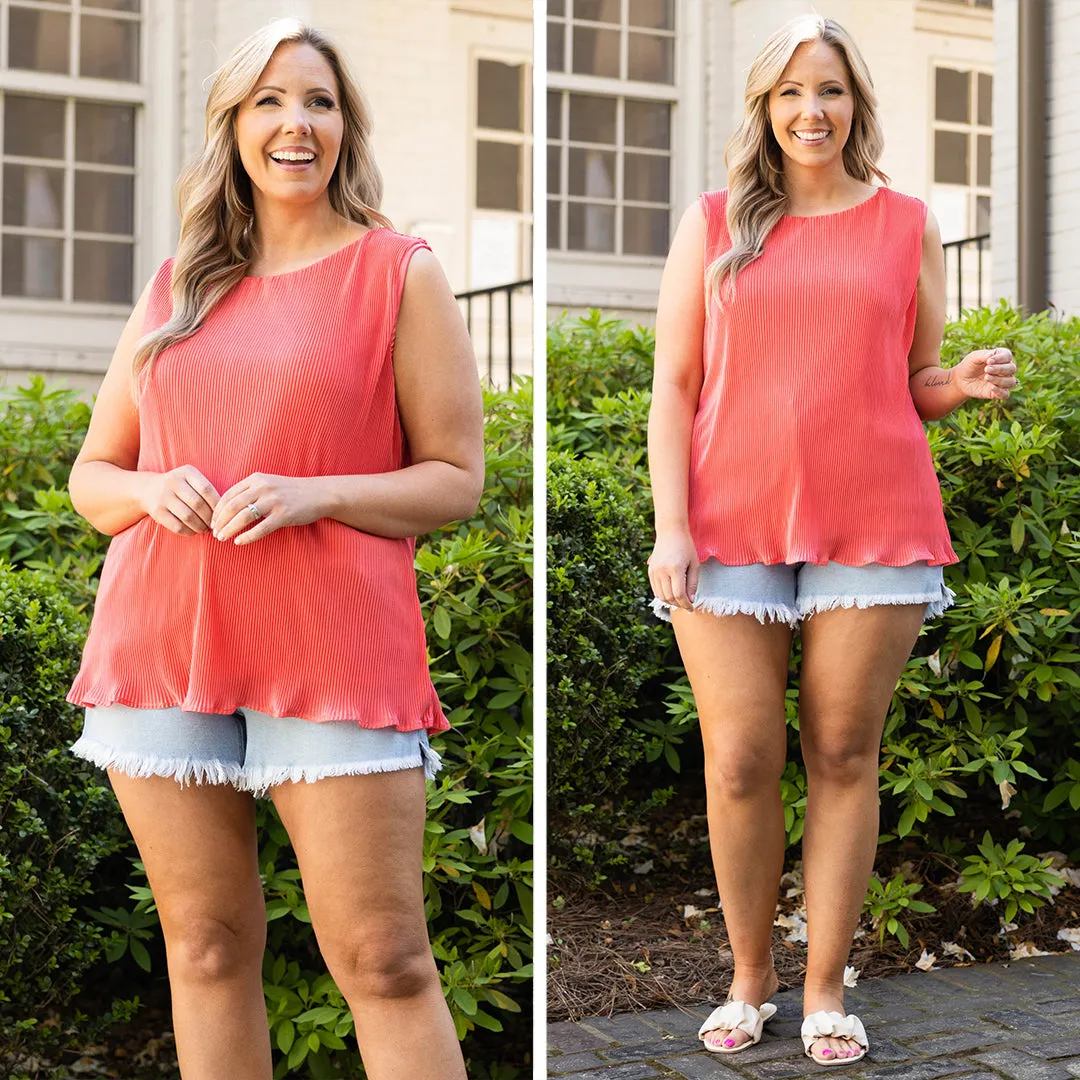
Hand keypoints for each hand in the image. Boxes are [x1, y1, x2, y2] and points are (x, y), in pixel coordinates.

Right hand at [141, 466, 219, 535]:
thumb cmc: (181, 488)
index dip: (217, 505)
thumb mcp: (192, 480)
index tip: (222, 514)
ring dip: (200, 526)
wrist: (148, 489)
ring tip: (205, 529)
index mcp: (186, 472)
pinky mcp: (157, 512)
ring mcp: (163, 496)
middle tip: (214, 525)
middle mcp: (173, 482)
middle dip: (209, 518)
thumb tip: (224, 512)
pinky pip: (177, 526)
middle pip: (198, 504)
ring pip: (188, 516)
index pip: (207, 489)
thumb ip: (207, 491)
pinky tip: (193, 531)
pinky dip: (189, 531)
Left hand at [211, 473, 325, 544]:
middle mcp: (263, 488)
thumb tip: (227, 508)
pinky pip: (260, 528)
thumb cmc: (291, 492)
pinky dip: (247, 537)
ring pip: (243, 517)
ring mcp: (274, 501)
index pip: (228, 495)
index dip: (216, 511)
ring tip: (222, 538)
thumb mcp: (269, 484)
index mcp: (256, 479)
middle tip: (214, 534)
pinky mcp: (284, 515)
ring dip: (229, 529)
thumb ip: (250, 491)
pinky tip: (239, 542)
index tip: (212, 523)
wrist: (319, 493)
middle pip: (232, 506)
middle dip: (219, 522)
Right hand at [648, 529, 699, 610]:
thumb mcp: (694, 564)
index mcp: (675, 569)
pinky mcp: (650, 571)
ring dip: (670, 602)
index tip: (692, 608)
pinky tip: (671, 594)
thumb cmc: (686, 547)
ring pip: (661, 595)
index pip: (679, 594)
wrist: (670, 532)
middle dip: (679, 604)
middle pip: (669, 597)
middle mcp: (662, 571)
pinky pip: (655, 589)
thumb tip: (691, 600)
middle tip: (687, 605)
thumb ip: (693, 583)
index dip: (686, 604)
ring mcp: (654, 571)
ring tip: (680, 601)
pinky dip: (663, 595)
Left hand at [954, 347, 1018, 400]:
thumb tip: (992, 354)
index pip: (1008, 356)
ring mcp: (1002, 381)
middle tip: (986, 369)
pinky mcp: (997, 392)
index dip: (1001, 358)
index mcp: (1001, 358)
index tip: (989, 361)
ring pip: (1011, 382)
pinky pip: (1005, 394)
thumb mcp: (973, 357)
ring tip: (986, 377)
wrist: (961, 379)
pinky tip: (992, 388)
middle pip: (1012, 368)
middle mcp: (1005, 369)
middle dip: (1000, 369)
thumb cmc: (969, 365)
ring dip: (1000, 380)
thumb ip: (983, 355)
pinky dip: (1001, 392)